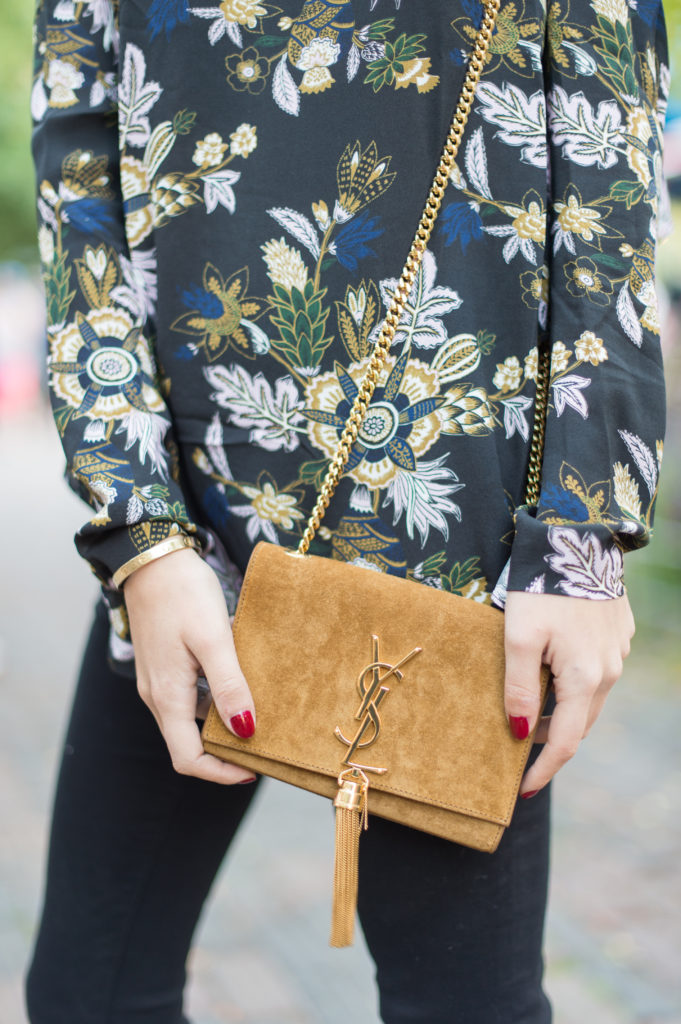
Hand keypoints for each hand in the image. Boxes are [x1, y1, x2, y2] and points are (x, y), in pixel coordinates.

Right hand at [124, 547, 255, 784]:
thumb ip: (229, 685)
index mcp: (167, 696)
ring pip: (192, 719)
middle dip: (227, 751)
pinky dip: (217, 696)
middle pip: (190, 744)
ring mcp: (159, 680)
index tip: (256, 766)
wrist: (153, 557)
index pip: (188, 759)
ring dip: (224, 721)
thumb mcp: (213, 638)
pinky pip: (191, 695)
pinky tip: (244, 676)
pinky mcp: (166, 664)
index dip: (221, 773)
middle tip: (267, 742)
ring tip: (263, 709)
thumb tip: (246, 730)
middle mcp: (158, 695)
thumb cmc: (183, 593)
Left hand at [503, 591, 634, 795]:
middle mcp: (610, 669)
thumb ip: (520, 688)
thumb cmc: (540, 586)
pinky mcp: (617, 632)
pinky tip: (552, 674)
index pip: (567, 741)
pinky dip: (575, 684)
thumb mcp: (518, 637)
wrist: (578, 535)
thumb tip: (522, 733)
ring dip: (564, 712)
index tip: (523, 789)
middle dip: (553, 742)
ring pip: (590, 697)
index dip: (545, 770)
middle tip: (521, 754)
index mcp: (585, 677)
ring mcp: (618, 650)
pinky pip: (597, 671)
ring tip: (533, 717)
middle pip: (581, 721)